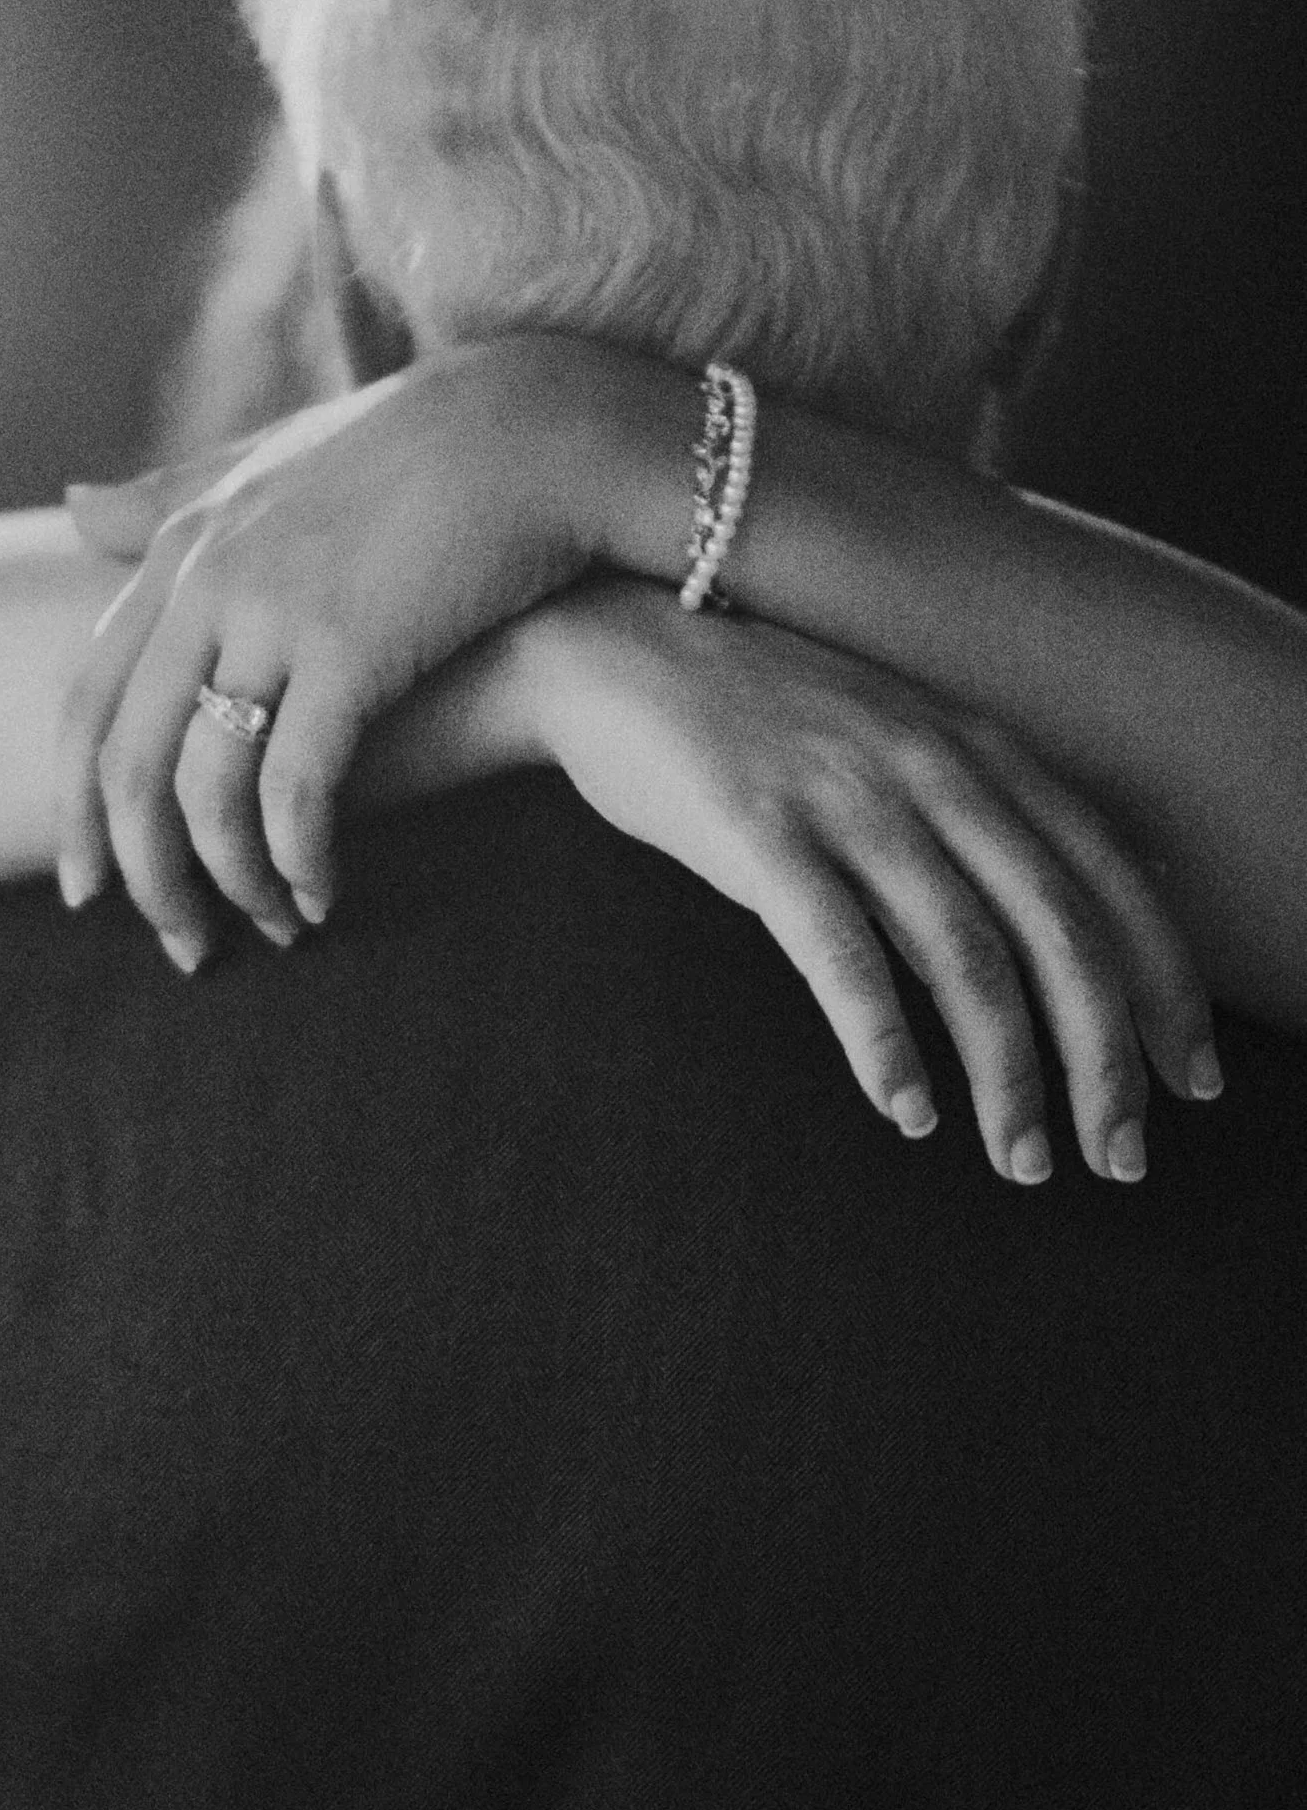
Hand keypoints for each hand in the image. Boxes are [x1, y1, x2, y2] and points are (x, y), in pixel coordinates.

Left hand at [58, 338, 629, 958]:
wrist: (536, 432)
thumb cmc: (414, 452)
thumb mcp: (272, 460)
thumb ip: (170, 494)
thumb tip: (71, 504)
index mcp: (181, 545)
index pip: (86, 701)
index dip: (78, 806)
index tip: (87, 883)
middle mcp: (207, 581)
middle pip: (128, 763)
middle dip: (139, 872)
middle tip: (176, 945)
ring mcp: (274, 615)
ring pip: (204, 790)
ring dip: (227, 885)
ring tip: (267, 933)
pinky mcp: (350, 653)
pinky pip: (293, 792)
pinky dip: (297, 861)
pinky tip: (321, 899)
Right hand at [506, 585, 1216, 1182]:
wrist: (615, 650)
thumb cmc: (756, 721)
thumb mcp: (890, 756)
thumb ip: (966, 839)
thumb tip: (1040, 954)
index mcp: (981, 752)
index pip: (1107, 880)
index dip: (1165, 986)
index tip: (1193, 1081)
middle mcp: (935, 769)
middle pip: (1058, 930)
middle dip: (1104, 1056)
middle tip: (1120, 1157)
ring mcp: (849, 799)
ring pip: (966, 955)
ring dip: (1009, 1073)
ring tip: (1023, 1159)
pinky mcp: (758, 834)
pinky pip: (840, 952)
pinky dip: (885, 1041)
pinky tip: (909, 1110)